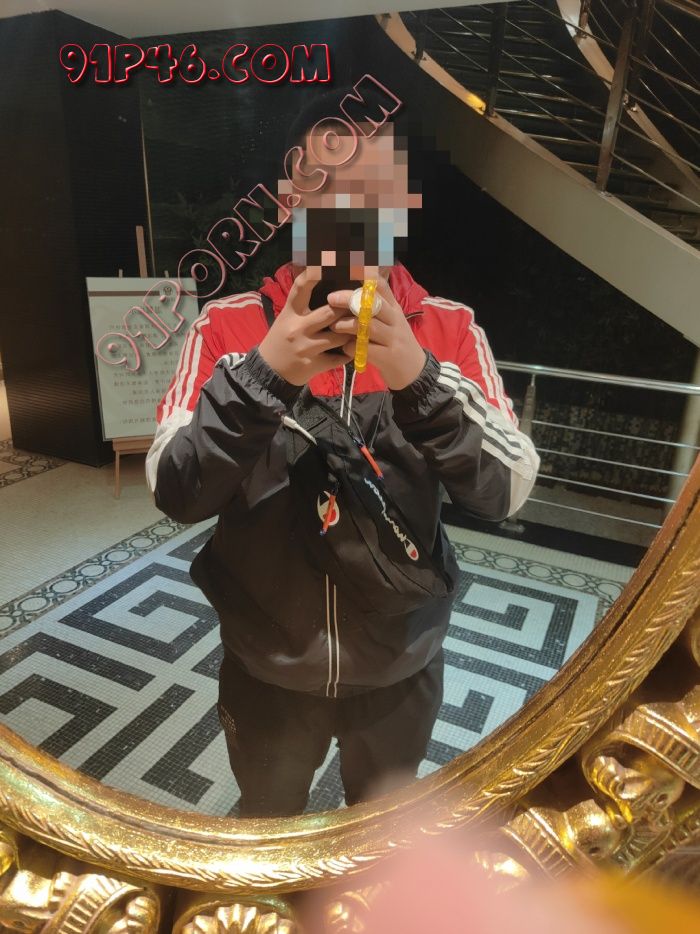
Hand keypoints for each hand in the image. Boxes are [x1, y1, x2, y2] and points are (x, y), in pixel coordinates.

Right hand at [258, 268, 353, 385]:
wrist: (269, 371)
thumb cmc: (281, 339)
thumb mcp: (286, 317)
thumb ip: (303, 302)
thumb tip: (321, 275)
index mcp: (290, 312)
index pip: (301, 288)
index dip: (314, 273)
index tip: (328, 261)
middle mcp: (297, 328)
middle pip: (330, 312)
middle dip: (347, 307)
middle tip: (361, 303)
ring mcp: (306, 348)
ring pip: (339, 336)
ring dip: (352, 331)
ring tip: (362, 326)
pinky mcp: (313, 365)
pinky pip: (339, 357)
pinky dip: (350, 352)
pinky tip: (355, 347)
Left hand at [327, 277, 426, 389]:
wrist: (415, 372)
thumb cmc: (396, 343)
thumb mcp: (391, 321)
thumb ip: (376, 306)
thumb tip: (352, 288)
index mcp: (393, 308)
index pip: (381, 285)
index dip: (365, 274)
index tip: (347, 267)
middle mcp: (394, 320)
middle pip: (373, 304)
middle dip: (350, 299)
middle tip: (331, 298)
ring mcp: (393, 339)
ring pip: (369, 326)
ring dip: (348, 325)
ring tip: (334, 326)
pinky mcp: (389, 358)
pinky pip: (367, 349)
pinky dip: (352, 347)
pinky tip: (345, 348)